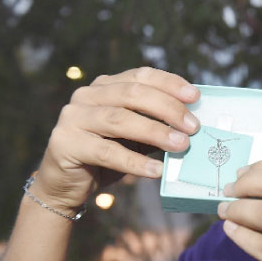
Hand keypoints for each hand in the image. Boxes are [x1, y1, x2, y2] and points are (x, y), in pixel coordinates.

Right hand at [32, 67, 199, 213]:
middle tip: (193, 127)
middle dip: (168, 108)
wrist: (66, 184)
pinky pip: (107, 152)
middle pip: (133, 94)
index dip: (169, 83)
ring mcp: (73, 117)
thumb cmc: (108, 155)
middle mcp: (87, 95)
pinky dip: (135, 162)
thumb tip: (193, 124)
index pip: (141, 75)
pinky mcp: (66, 143)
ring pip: (120, 120)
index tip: (195, 96)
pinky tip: (156, 171)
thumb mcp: (136, 136)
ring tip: (181, 145)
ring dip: (156, 132)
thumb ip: (157, 124)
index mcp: (106, 86)